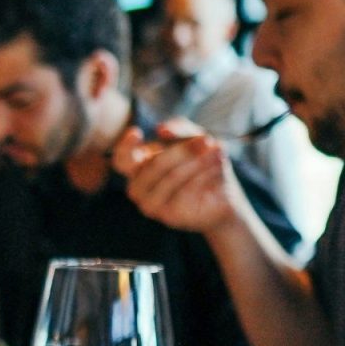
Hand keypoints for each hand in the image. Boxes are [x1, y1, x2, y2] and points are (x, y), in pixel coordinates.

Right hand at [114, 123, 247, 235]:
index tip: (137, 132)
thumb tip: (161, 130)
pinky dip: (204, 176)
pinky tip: (217, 169)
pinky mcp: (168, 216)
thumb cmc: (203, 164)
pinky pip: (185, 191)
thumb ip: (179, 129)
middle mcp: (138, 188)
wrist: (223, 196)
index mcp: (138, 168)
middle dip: (183, 150)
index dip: (125, 146)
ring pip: (172, 177)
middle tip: (206, 140)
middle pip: (154, 165)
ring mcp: (150, 205)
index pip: (121, 159)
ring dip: (198, 162)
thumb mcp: (194, 139)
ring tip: (218, 152)